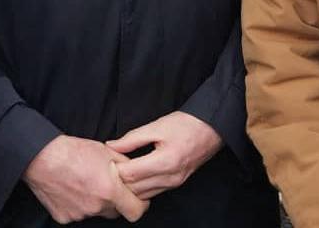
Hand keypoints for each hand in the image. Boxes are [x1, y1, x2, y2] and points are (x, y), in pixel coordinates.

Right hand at [23, 135, 148, 223]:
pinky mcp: (65, 218)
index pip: (136, 211)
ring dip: (96, 202)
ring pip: (96, 212)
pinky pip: (79, 214)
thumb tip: (134, 172)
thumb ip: (124, 164)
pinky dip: (79, 204)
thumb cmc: (72, 151)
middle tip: (106, 184)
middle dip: (115, 201)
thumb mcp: (106, 151)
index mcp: (109, 190)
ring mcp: (79, 214)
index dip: (140, 205)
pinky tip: (73, 188)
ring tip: (85, 182)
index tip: (137, 199)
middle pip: (115, 211)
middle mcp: (96, 206)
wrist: (42, 157)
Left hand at [107, 111, 222, 200]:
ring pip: (142, 195)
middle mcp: (170, 177)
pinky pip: (152, 193)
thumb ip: (132, 138)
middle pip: (134, 189)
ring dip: (129, 186)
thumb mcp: (157, 126)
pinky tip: (134, 175)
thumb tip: (111, 146)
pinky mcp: (176, 184)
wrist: (212, 128)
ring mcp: (174, 183)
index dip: (115, 168)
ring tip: (120, 170)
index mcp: (165, 161)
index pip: (130, 174)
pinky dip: (140, 187)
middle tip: (109, 166)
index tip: (107, 159)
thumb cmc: (186, 124)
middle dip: (119, 179)